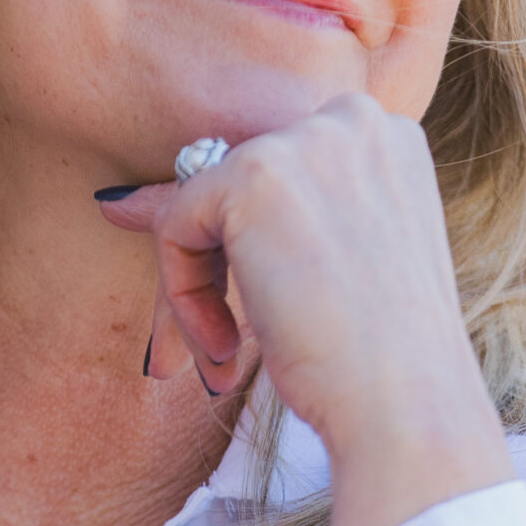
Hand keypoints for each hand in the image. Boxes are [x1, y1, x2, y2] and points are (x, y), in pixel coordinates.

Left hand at [97, 94, 511, 525]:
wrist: (406, 406)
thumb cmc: (381, 360)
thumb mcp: (326, 270)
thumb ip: (256, 220)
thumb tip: (119, 199)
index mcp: (387, 139)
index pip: (279, 171)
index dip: (244, 243)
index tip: (237, 307)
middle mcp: (352, 119)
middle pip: (234, 182)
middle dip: (212, 269)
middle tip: (214, 349)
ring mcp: (304, 141)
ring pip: (200, 206)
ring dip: (195, 292)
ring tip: (222, 360)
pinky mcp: (253, 175)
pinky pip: (176, 227)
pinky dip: (182, 298)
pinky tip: (225, 350)